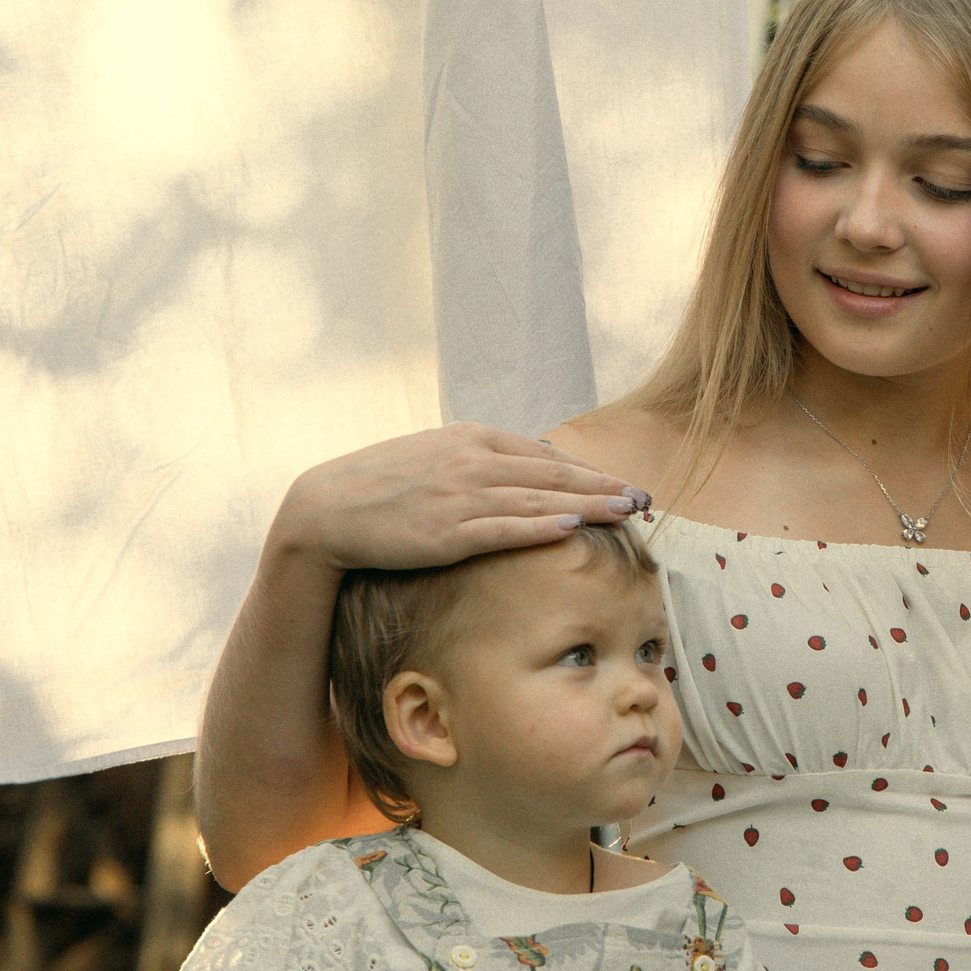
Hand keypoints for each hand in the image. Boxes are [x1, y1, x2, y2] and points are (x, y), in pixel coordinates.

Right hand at [273, 422, 643, 574]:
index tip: (623, 484)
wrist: (327, 510)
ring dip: (587, 506)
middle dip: (602, 487)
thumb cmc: (384, 488)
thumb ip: (482, 460)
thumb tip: (532, 464)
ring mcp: (459, 496)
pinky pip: (502, 528)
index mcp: (470, 439)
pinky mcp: (445, 532)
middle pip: (551, 474)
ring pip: (537, 500)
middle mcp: (471, 461)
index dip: (588, 471)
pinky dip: (540, 527)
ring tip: (627, 512)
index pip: (544, 455)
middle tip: (644, 498)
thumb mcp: (436, 458)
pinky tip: (572, 528)